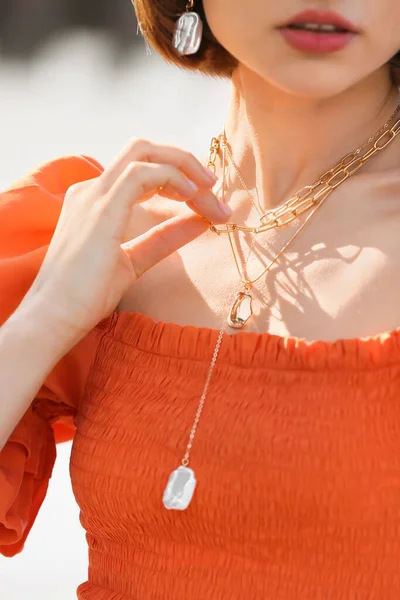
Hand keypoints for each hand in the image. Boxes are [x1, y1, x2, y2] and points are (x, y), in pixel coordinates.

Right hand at [28, 138, 231, 339]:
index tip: (208, 202)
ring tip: (211, 196)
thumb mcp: (134, 261)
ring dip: (185, 169)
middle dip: (185, 162)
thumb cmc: (86, 295)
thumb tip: (201, 221)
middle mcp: (93, 190)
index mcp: (96, 201)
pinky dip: (174, 179)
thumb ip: (164, 238)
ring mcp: (94, 195)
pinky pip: (143, 173)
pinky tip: (193, 198)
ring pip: (146, 153)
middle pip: (145, 150)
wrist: (55, 316)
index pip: (142, 170)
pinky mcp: (102, 207)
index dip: (179, 178)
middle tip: (213, 188)